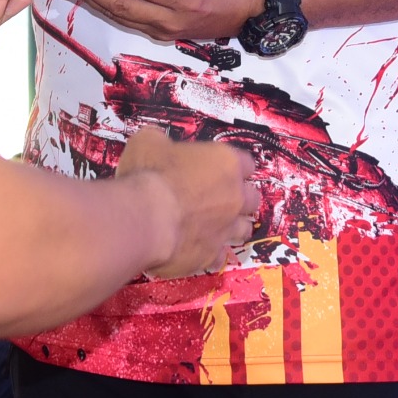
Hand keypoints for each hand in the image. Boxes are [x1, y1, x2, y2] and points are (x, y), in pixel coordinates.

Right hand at [117, 127, 256, 277]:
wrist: (145, 220)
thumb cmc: (151, 174)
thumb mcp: (149, 142)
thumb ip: (161, 142)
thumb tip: (158, 142)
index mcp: (226, 163)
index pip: (247, 163)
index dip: (235, 167)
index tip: (221, 169)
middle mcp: (234, 197)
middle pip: (252, 198)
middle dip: (240, 198)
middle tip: (220, 199)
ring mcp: (226, 229)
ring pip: (244, 230)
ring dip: (233, 227)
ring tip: (216, 226)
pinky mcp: (210, 256)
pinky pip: (219, 256)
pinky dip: (211, 253)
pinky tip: (197, 249)